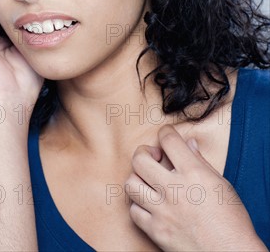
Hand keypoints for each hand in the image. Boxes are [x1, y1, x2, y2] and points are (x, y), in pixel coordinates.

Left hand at [125, 124, 265, 251]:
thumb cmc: (232, 222)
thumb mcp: (221, 184)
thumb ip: (201, 161)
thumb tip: (189, 144)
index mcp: (193, 172)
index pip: (168, 140)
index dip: (165, 132)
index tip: (166, 135)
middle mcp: (174, 189)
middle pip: (140, 159)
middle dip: (144, 152)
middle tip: (153, 157)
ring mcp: (162, 210)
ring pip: (131, 184)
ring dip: (137, 178)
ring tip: (148, 180)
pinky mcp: (156, 230)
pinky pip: (134, 211)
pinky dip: (138, 205)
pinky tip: (149, 203)